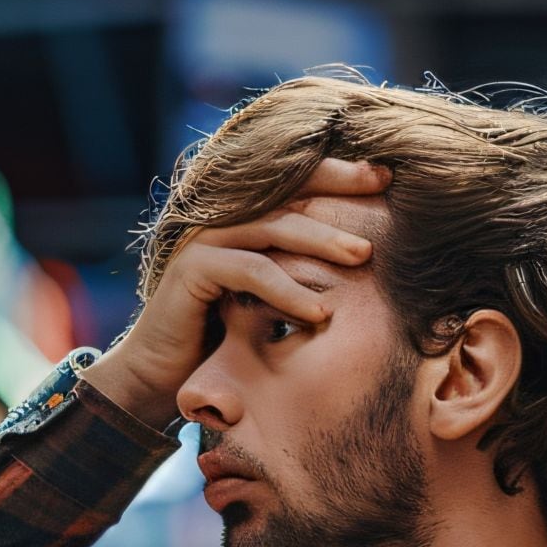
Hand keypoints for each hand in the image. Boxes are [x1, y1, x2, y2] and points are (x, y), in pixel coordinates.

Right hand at [84, 159, 387, 426]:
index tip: (386, 177)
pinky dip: (288, 290)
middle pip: (287, 191)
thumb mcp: (268, 298)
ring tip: (363, 256)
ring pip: (273, 227)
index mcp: (241, 219)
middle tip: (385, 192)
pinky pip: (251, 271)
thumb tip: (360, 256)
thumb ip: (296, 269)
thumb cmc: (220, 338)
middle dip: (339, 187)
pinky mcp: (191, 270)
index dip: (339, 173)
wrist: (161, 373)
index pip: (294, 182)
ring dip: (322, 240)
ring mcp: (203, 242)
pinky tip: (319, 311)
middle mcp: (221, 221)